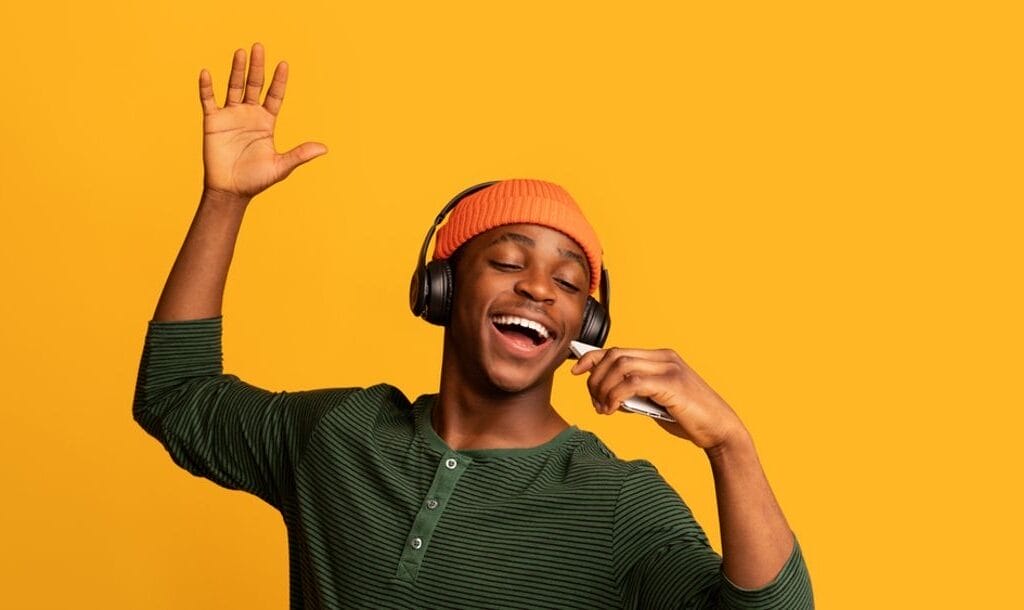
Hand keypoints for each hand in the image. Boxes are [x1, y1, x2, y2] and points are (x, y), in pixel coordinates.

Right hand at [198, 42, 326, 200]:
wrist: (231, 191)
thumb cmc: (256, 180)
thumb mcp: (280, 167)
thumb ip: (299, 155)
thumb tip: (324, 148)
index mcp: (267, 122)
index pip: (274, 95)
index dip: (278, 80)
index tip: (283, 64)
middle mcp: (250, 114)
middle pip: (254, 85)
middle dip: (257, 67)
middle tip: (259, 46)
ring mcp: (231, 116)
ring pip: (234, 87)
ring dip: (236, 70)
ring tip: (240, 52)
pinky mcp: (213, 122)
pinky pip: (209, 101)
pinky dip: (207, 87)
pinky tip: (206, 73)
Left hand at [570, 347, 746, 449]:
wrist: (720, 431)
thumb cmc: (690, 418)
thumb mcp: (656, 402)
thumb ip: (636, 394)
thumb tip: (607, 395)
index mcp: (661, 357)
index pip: (617, 350)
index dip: (592, 358)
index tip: (575, 371)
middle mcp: (664, 357)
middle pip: (614, 355)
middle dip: (595, 378)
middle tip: (594, 402)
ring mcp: (668, 368)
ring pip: (620, 367)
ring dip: (603, 388)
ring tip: (603, 408)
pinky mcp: (671, 383)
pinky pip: (631, 383)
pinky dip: (615, 396)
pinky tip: (613, 410)